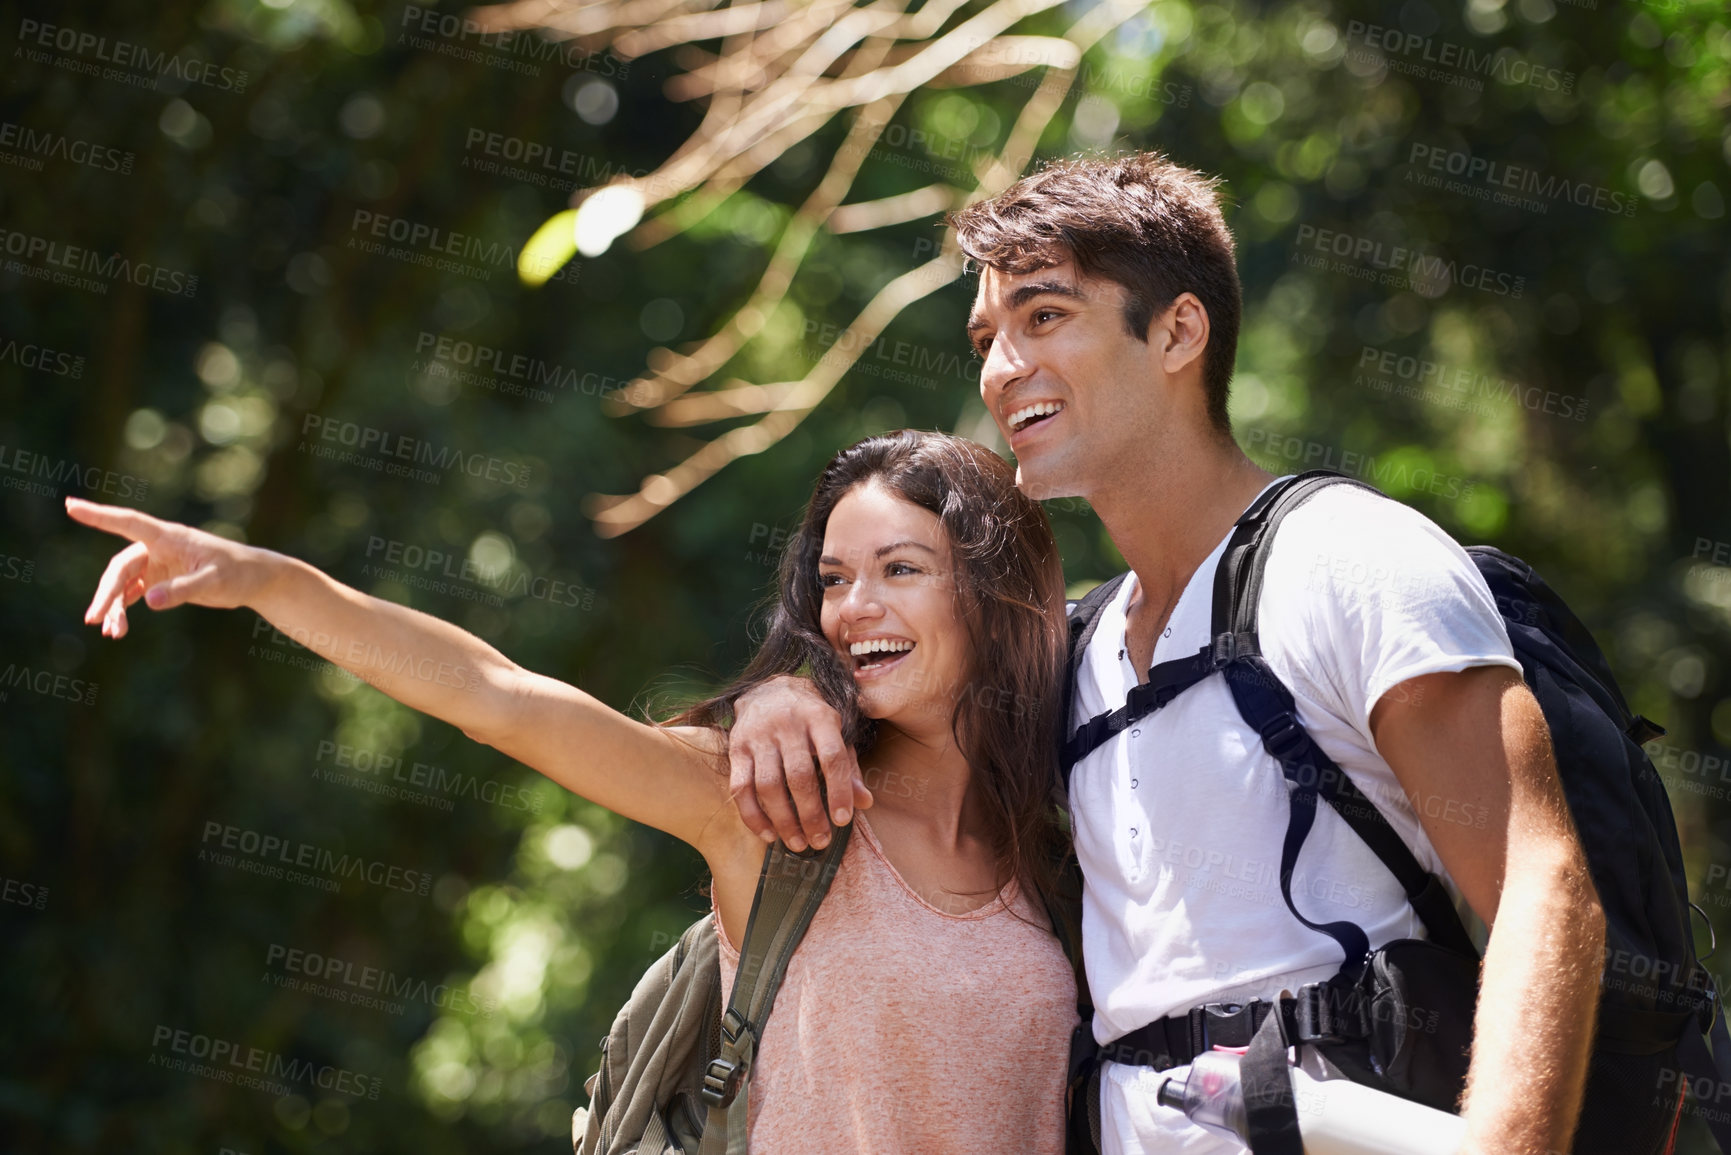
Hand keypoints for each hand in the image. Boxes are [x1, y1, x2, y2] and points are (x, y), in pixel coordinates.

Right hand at [66, 497, 276, 637]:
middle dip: (107, 593)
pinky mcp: (161, 580)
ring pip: (124, 584)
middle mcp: (158, 548)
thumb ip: (183, 589)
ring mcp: (157, 564)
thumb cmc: (238, 573)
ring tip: (111, 633)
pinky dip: (125, 610)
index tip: (71, 505)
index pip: (129, 522)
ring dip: (115, 607)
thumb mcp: (214, 581)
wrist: (254, 580)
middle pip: (121, 568)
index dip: (99, 515)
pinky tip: (118, 630)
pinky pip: (134, 594)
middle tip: (94, 619)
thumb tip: (149, 601)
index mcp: (169, 537)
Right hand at [727, 674, 871, 850]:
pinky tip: (768, 834)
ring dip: (784, 820)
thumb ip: (848, 766)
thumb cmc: (809, 718)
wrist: (766, 690)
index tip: (842, 820)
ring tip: (798, 843)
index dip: (839, 791)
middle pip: (800, 775)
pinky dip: (753, 816)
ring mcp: (758, 735)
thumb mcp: (835, 731)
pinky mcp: (736, 748)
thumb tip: (864, 802)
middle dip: (811, 814)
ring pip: (769, 785)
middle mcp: (788, 723)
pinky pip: (741, 788)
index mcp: (819, 716)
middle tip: (820, 841)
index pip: (833, 757)